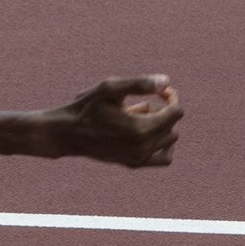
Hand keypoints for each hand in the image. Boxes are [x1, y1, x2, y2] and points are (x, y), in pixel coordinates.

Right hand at [56, 75, 183, 167]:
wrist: (68, 133)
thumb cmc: (87, 107)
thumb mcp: (111, 89)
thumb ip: (140, 83)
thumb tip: (166, 82)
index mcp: (141, 129)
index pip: (176, 112)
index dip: (171, 97)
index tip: (158, 91)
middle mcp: (143, 147)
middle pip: (173, 125)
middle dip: (165, 110)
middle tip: (143, 101)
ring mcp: (139, 158)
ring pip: (170, 140)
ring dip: (161, 125)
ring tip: (139, 117)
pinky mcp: (133, 164)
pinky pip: (163, 158)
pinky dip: (162, 144)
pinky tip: (146, 133)